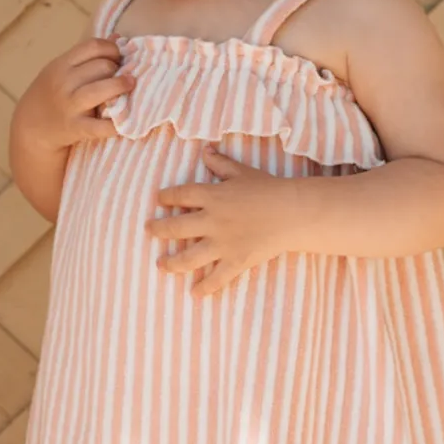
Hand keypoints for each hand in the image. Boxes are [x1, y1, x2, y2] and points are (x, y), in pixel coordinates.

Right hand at [13, 37, 134, 153]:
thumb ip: (87, 56)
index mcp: (61, 65)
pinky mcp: (75, 128)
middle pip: (102, 66)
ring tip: (130, 86)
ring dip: (122, 86)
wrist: (30, 128)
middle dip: (117, 69)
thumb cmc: (51, 95)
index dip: (112, 49)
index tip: (118, 57)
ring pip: (104, 89)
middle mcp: (64, 82)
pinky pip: (101, 126)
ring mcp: (70, 105)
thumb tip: (117, 38)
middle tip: (123, 75)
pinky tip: (124, 121)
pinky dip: (116, 124)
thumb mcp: (61, 70)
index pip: (93, 46)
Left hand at [152, 147, 302, 296]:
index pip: (179, 195)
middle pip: (174, 227)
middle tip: (149, 230)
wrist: (294, 211)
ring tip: (161, 265)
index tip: (159, 200)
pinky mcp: (236, 260)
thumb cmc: (269, 188)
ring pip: (187, 257)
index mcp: (212, 196)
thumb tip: (205, 150)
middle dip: (158, 229)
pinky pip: (216, 278)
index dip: (166, 197)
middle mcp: (212, 220)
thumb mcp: (242, 172)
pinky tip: (195, 293)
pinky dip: (205, 287)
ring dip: (171, 263)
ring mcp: (222, 243)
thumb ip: (221, 163)